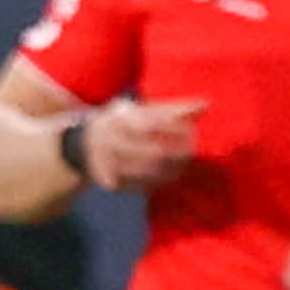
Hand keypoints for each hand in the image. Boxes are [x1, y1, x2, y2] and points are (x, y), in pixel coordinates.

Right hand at [80, 95, 207, 193]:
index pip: (153, 123)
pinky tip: (168, 174)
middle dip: (177, 153)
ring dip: (170, 169)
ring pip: (148, 170)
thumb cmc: (123, 123)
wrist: (84, 144)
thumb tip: (206, 105)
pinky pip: (139, 185)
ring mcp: (108, 162)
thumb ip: (174, 108)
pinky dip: (157, 180)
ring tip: (182, 163)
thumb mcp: (143, 109)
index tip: (192, 131)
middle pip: (152, 151)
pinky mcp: (109, 181)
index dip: (176, 129)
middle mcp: (110, 139)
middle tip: (191, 151)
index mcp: (119, 118)